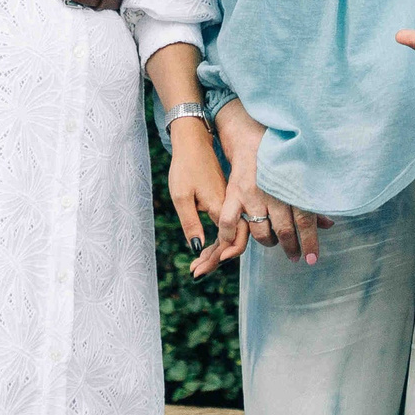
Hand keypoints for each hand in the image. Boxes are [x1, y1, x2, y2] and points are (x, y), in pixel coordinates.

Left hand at [165, 119, 226, 263]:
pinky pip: (226, 224)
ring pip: (230, 234)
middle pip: (232, 241)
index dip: (216, 259)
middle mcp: (230, 206)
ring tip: (197, 265)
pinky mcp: (224, 200)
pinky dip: (216, 239)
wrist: (193, 141)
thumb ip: (191, 223)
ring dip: (215, 251)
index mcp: (222, 206)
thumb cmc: (186, 166)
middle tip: (195, 273)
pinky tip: (204, 247)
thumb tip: (199, 249)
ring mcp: (229, 203)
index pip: (228, 241)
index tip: (198, 271)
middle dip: (214, 260)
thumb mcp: (182, 196)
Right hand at [195, 102, 330, 276]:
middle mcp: (273, 192)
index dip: (310, 242)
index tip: (312, 259)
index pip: (305, 221)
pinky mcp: (233, 193)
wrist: (252, 134)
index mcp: (293, 186)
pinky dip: (231, 237)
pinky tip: (236, 244)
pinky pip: (229, 222)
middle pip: (284, 229)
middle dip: (291, 247)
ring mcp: (252, 194)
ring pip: (260, 231)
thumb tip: (329, 224)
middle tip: (296, 257)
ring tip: (273, 242)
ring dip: (268, 242)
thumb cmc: (281, 157)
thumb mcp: (301, 174)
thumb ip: (313, 202)